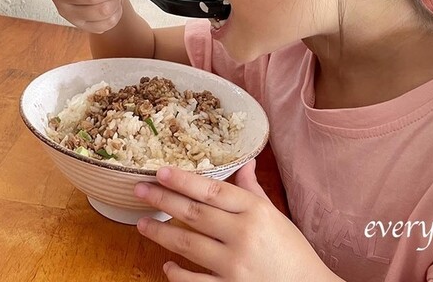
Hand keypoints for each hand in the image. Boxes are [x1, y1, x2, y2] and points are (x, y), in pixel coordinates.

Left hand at [134, 160, 339, 280]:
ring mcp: (235, 266)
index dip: (184, 180)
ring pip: (188, 245)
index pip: (213, 190)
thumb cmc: (293, 251)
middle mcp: (243, 235)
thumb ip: (253, 190)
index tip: (161, 171)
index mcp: (256, 212)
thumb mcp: (276, 216)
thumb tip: (246, 162)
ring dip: (161, 233)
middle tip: (139, 190)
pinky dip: (178, 274)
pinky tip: (167, 266)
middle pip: (194, 213)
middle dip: (163, 200)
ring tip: (142, 224)